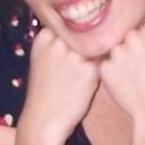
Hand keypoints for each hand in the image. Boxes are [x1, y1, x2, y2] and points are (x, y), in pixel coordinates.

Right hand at [18, 26, 100, 144]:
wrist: (43, 120)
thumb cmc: (45, 90)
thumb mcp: (43, 58)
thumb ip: (58, 40)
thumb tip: (86, 25)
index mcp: (44, 36)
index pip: (70, 27)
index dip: (72, 43)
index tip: (63, 61)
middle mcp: (58, 42)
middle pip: (84, 37)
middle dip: (83, 51)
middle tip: (69, 74)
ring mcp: (74, 55)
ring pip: (95, 49)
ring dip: (92, 62)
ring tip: (75, 81)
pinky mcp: (90, 70)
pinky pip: (102, 65)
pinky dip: (97, 75)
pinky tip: (83, 87)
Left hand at [99, 18, 144, 138]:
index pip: (143, 26)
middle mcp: (134, 35)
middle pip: (126, 36)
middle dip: (131, 48)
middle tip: (142, 68)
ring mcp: (117, 52)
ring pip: (114, 50)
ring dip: (120, 60)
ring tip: (134, 78)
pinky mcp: (105, 68)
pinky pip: (106, 65)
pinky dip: (112, 74)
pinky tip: (126, 85)